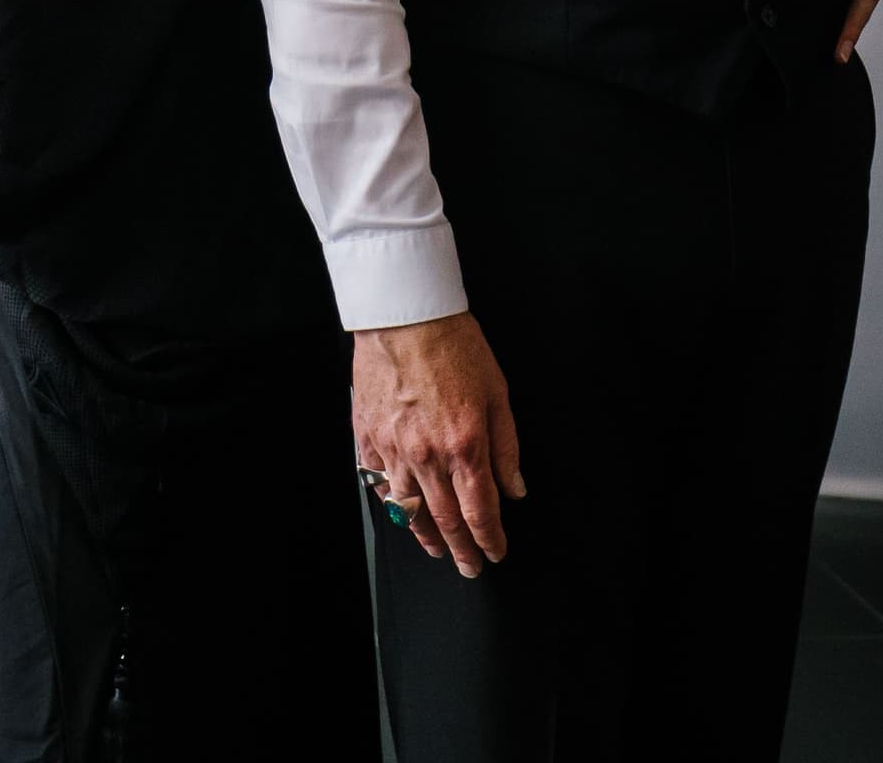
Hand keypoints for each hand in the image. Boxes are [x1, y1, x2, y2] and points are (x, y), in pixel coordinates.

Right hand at [352, 313, 523, 577]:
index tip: (497, 552)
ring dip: (425, 534)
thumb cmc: (453, 346)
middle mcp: (426, 455)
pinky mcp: (367, 435)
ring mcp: (392, 448)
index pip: (481, 511)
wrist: (403, 316)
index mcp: (464, 446)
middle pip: (446, 519)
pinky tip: (401, 510)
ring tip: (436, 548)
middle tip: (470, 566)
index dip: (491, 539)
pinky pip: (378, 481)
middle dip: (462, 549)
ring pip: (409, 508)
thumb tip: (515, 488)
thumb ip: (507, 447)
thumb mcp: (498, 393)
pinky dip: (392, 502)